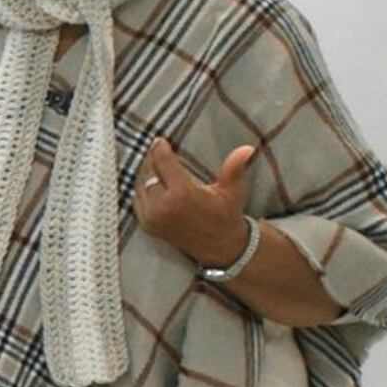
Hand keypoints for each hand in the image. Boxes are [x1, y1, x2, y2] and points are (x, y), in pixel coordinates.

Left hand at [131, 138, 257, 270]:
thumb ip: (235, 168)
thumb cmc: (226, 215)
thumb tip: (248, 148)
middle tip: (157, 149)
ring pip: (140, 185)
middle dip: (152, 159)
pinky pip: (138, 200)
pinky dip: (142, 189)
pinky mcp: (148, 226)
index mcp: (182, 194)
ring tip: (153, 163)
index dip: (159, 149)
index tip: (160, 140)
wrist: (220, 247)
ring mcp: (152, 218)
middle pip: (149, 172)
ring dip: (146, 173)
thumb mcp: (232, 191)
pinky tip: (150, 180)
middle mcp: (163, 207)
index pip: (162, 163)